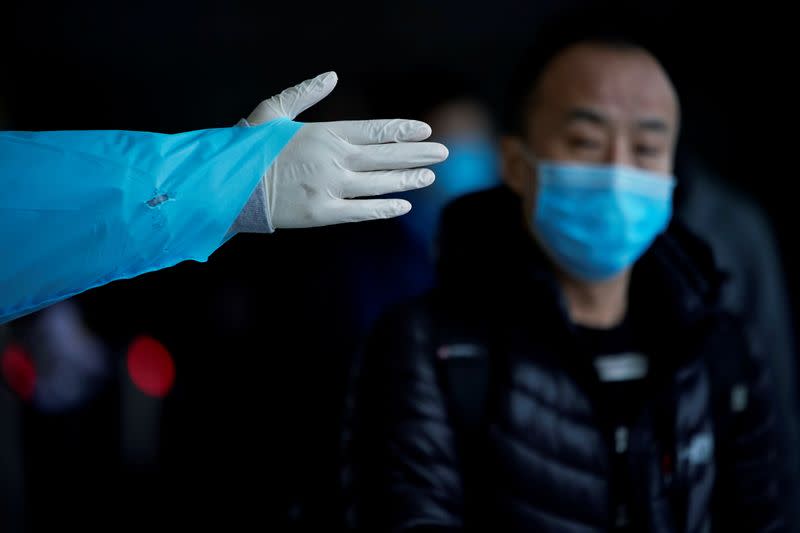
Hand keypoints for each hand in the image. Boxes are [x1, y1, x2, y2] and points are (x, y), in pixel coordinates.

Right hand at [245, 72, 447, 228]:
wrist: (227, 185)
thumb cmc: (248, 147)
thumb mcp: (273, 111)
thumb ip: (305, 93)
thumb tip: (332, 75)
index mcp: (324, 133)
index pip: (375, 129)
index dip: (402, 130)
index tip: (425, 130)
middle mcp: (333, 159)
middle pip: (385, 155)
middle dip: (417, 153)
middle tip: (443, 152)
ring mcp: (330, 187)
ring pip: (379, 183)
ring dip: (407, 179)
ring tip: (430, 177)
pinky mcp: (322, 213)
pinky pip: (362, 211)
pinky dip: (385, 209)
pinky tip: (404, 206)